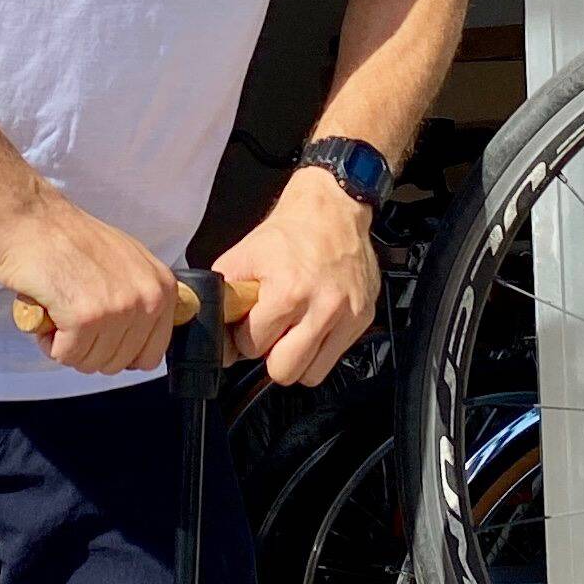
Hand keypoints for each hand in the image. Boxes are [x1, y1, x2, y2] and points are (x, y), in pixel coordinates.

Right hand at [0, 190, 182, 375]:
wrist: (33, 219)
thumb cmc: (71, 240)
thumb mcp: (128, 263)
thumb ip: (141, 299)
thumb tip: (141, 339)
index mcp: (162, 289)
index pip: (150, 355)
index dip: (118, 351)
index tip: (100, 335)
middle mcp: (148, 300)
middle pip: (118, 363)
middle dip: (89, 349)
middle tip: (72, 316)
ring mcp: (117, 309)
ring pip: (91, 363)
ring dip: (67, 345)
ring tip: (60, 310)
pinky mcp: (84, 318)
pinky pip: (65, 355)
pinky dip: (49, 341)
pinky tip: (48, 312)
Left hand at [213, 169, 381, 388]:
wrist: (334, 209)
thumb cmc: (289, 233)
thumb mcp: (243, 257)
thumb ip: (226, 297)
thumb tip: (219, 337)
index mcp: (288, 291)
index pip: (253, 348)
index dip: (246, 338)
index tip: (250, 324)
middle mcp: (322, 307)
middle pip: (285, 371)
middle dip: (271, 356)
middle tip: (271, 334)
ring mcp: (347, 315)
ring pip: (313, 374)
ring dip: (298, 358)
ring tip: (293, 331)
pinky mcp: (364, 318)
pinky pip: (336, 357)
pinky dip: (321, 348)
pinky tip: (314, 323)